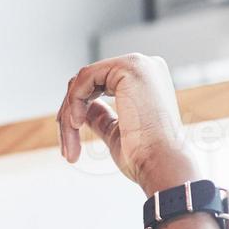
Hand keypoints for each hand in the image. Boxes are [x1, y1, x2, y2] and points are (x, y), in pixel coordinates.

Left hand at [56, 53, 198, 193]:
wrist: (162, 164)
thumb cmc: (144, 156)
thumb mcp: (116, 132)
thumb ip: (101, 116)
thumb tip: (84, 110)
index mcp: (146, 81)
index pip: (99, 84)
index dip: (77, 109)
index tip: (69, 141)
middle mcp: (145, 66)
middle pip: (88, 81)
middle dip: (69, 113)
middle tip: (66, 148)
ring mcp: (139, 64)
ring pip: (83, 81)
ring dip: (69, 114)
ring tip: (70, 146)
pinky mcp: (129, 67)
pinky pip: (85, 78)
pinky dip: (74, 102)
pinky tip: (76, 123)